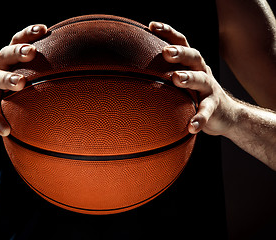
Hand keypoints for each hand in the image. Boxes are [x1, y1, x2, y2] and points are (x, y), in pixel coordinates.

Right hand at [0, 24, 46, 135]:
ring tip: (20, 83)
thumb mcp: (18, 77)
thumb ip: (37, 73)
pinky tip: (6, 130)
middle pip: (5, 54)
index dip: (28, 33)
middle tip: (32, 51)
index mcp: (9, 60)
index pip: (17, 41)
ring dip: (8, 79)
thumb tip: (72, 73)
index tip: (44, 29)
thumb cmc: (6, 90)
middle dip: (18, 51)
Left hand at [149, 21, 236, 136]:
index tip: (152, 26)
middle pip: (193, 56)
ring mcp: (209, 89)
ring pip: (202, 79)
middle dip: (180, 52)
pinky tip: (191, 126)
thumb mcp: (182, 81)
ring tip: (177, 78)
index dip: (168, 32)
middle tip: (166, 52)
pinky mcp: (214, 107)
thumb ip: (164, 74)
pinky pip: (207, 111)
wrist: (226, 114)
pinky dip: (199, 118)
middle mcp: (202, 71)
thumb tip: (130, 72)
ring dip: (190, 77)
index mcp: (191, 63)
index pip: (181, 42)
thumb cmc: (195, 94)